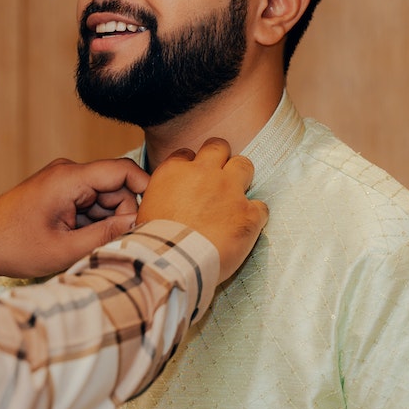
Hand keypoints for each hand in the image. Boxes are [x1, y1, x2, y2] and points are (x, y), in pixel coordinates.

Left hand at [0, 156, 149, 278]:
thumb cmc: (13, 246)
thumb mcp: (64, 249)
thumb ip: (105, 236)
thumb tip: (137, 225)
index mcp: (69, 179)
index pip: (122, 171)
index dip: (145, 190)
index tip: (155, 217)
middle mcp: (68, 173)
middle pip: (116, 188)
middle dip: (121, 216)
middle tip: (109, 245)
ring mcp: (62, 182)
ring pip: (103, 198)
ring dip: (104, 223)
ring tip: (84, 247)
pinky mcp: (58, 193)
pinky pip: (88, 203)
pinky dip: (90, 222)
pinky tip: (78, 242)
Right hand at [136, 138, 267, 281]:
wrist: (174, 261)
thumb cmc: (155, 240)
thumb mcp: (147, 208)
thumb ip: (163, 195)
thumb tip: (168, 201)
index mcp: (175, 171)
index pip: (187, 154)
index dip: (191, 165)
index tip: (193, 178)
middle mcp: (204, 173)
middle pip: (218, 147)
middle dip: (220, 157)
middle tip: (219, 175)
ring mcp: (230, 191)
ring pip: (244, 166)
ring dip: (241, 177)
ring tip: (236, 196)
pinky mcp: (248, 214)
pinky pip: (261, 206)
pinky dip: (255, 215)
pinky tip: (245, 226)